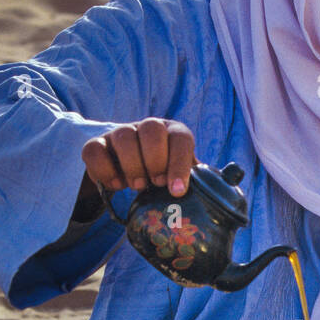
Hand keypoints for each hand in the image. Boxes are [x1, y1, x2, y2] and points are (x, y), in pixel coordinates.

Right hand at [82, 118, 196, 197]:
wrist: (133, 174)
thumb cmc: (165, 177)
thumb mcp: (184, 178)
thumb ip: (202, 182)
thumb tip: (225, 191)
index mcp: (173, 133)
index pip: (180, 138)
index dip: (179, 163)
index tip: (176, 190)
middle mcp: (148, 128)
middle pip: (151, 128)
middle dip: (155, 160)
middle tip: (155, 183)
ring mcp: (121, 133)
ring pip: (123, 135)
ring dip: (132, 165)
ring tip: (137, 186)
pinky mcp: (98, 144)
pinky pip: (94, 149)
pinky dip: (103, 169)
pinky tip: (115, 186)